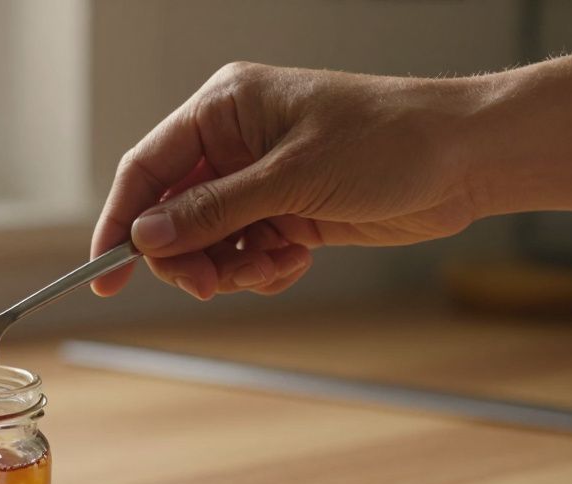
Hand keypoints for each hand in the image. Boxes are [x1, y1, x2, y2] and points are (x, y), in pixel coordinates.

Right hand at [91, 61, 487, 299]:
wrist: (466, 159)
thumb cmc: (388, 140)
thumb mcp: (290, 177)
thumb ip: (212, 210)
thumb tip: (147, 236)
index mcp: (224, 109)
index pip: (147, 168)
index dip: (121, 221)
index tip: (104, 271)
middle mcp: (233, 145)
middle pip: (172, 216)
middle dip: (186, 256)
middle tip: (208, 285)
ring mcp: (258, 182)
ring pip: (206, 244)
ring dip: (229, 268)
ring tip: (271, 267)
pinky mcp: (284, 214)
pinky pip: (243, 256)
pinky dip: (259, 270)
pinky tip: (292, 262)